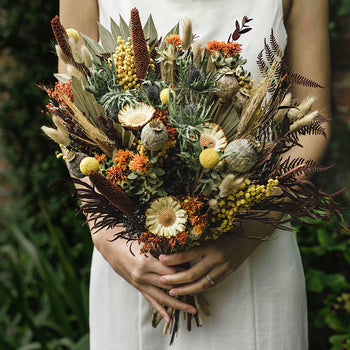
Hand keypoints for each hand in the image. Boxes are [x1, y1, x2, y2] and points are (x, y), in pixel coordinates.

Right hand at [93, 227, 196, 322]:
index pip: (171, 271)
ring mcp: (139, 283)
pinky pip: (150, 299)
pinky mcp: (137, 287)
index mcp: (146, 262)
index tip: (196, 273)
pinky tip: (169, 318)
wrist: (111, 246)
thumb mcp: (147, 243)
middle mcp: (143, 275)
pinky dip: (160, 309)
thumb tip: (181, 257)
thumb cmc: (131, 240)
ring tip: (191, 310)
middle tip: (201, 294)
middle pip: (168, 286)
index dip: (184, 273)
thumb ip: (163, 252)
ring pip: (161, 297)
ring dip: (177, 304)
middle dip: (185, 290)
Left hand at [158, 218, 281, 295]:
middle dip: (175, 279)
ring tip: (171, 291)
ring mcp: (223, 269)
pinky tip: (188, 291)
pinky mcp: (227, 275)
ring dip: (185, 290)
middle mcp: (217, 259)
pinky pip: (210, 286)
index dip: (173, 259)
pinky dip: (198, 290)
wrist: (251, 235)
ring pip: (201, 285)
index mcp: (212, 245)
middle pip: (192, 274)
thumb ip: (198, 235)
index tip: (161, 259)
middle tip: (161, 281)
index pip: (188, 254)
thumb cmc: (229, 227)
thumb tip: (177, 238)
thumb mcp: (214, 228)